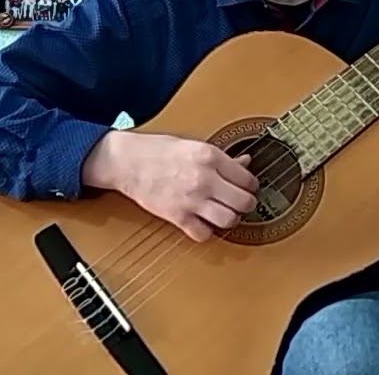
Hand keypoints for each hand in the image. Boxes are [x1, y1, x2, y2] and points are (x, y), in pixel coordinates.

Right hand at [82, 130, 258, 242]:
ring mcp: (192, 199)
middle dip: (246, 204)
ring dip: (230, 219)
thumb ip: (222, 158)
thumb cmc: (158, 150)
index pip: (248, 179)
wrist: (128, 161)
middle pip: (244, 202)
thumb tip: (245, 163)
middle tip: (240, 202)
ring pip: (229, 220)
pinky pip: (203, 234)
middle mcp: (205, 178)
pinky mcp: (177, 216)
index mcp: (211, 156)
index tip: (246, 187)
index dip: (250, 185)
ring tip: (224, 213)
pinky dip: (206, 232)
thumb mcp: (195, 145)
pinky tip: (203, 222)